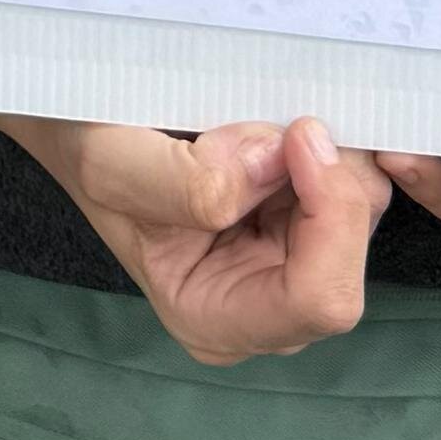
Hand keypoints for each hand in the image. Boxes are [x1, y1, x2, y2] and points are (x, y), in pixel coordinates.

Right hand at [0, 111, 394, 364]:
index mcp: (215, 320)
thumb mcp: (113, 163)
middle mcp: (262, 310)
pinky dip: (329, 151)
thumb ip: (191, 182)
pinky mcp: (302, 231)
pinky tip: (278, 131)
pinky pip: (352, 190)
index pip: (319, 298)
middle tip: (280, 119)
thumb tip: (279, 162)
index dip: (328, 215)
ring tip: (260, 123)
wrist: (79, 126)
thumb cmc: (85, 150)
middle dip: (330, 180)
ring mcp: (287, 271)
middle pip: (351, 256)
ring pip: (361, 216)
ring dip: (330, 158)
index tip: (298, 134)